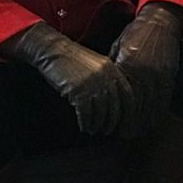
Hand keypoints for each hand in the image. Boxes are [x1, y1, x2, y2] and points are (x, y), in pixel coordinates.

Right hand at [0, 22, 133, 134]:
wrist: (54, 51)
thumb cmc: (74, 60)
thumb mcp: (97, 65)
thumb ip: (108, 79)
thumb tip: (114, 102)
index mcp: (113, 70)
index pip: (127, 95)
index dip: (128, 111)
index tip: (125, 122)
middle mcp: (106, 77)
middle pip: (114, 107)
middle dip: (111, 122)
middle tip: (107, 131)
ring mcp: (92, 84)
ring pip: (100, 112)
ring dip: (97, 124)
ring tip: (93, 129)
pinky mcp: (78, 91)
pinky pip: (86, 113)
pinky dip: (86, 123)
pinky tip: (84, 127)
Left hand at [110, 1, 182, 135]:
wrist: (161, 21)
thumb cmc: (135, 33)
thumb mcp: (117, 48)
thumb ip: (112, 69)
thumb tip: (104, 89)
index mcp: (130, 65)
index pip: (123, 98)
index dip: (118, 116)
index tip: (112, 127)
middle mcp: (147, 73)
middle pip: (138, 107)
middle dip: (130, 123)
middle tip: (122, 134)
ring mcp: (161, 75)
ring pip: (152, 107)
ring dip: (143, 122)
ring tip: (135, 132)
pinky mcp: (170, 76)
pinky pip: (164, 100)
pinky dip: (157, 113)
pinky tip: (150, 121)